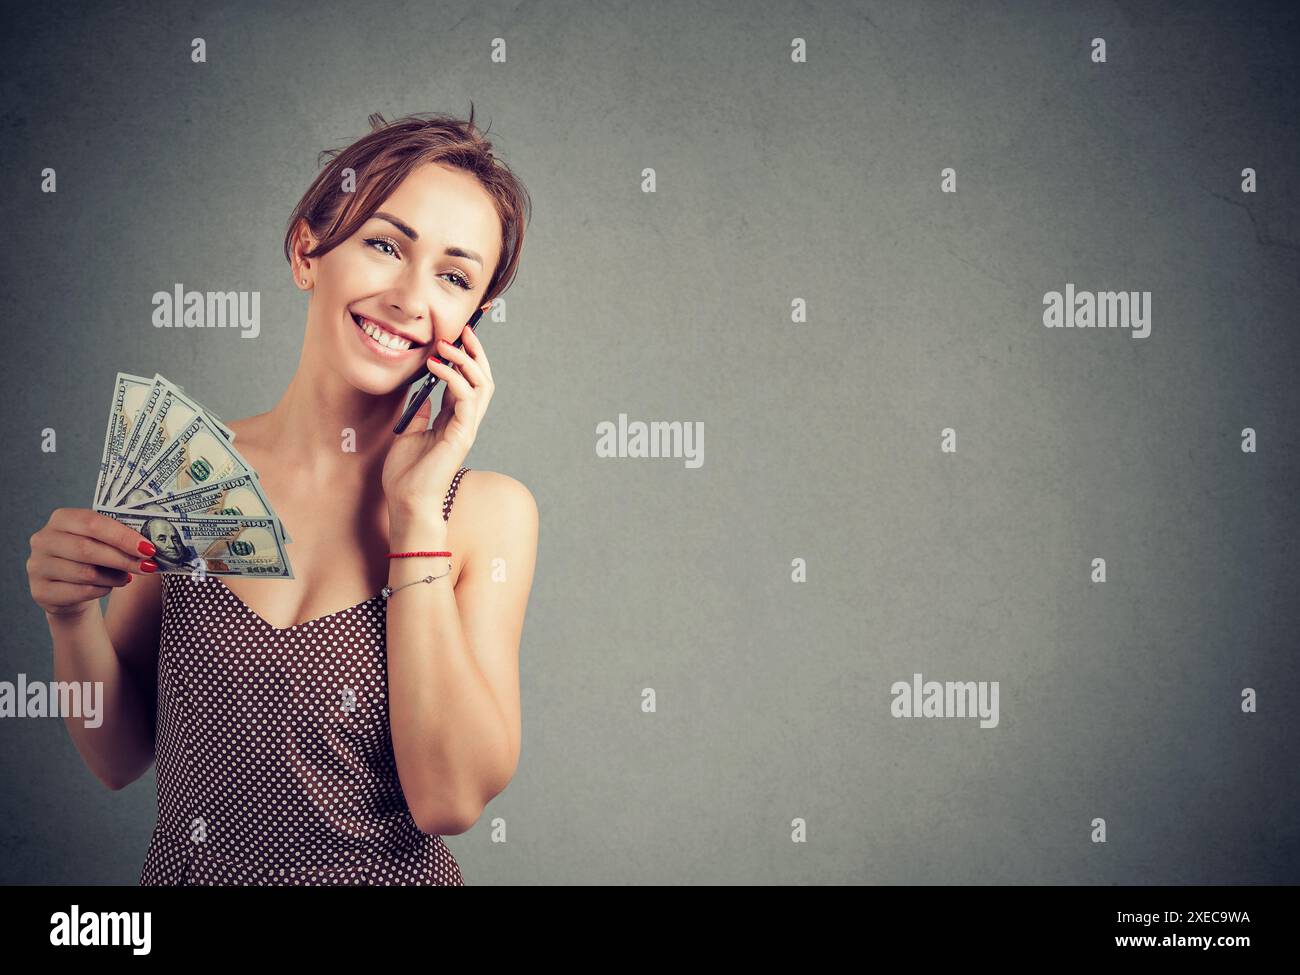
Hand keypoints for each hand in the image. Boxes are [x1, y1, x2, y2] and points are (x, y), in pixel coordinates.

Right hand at [27, 508, 157, 617]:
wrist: (68, 589)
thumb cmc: (92, 558)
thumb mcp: (103, 542)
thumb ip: (120, 538)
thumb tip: (148, 547)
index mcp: (61, 519)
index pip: (92, 523)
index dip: (122, 536)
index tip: (148, 548)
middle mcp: (43, 540)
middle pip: (87, 549)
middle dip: (123, 559)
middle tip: (147, 566)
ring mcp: (37, 566)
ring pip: (85, 573)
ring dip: (114, 577)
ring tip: (128, 577)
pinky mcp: (40, 591)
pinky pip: (80, 592)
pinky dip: (102, 590)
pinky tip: (108, 586)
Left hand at [382, 323, 493, 514]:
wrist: (407, 501)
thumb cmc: (406, 474)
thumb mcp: (409, 433)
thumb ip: (420, 414)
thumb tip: (422, 396)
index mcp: (454, 421)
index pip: (468, 383)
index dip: (466, 359)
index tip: (456, 336)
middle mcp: (465, 422)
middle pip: (482, 379)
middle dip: (476, 353)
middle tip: (463, 331)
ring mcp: (466, 429)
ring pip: (481, 385)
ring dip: (465, 361)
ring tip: (446, 345)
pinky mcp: (461, 435)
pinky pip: (467, 399)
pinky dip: (453, 378)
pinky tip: (437, 367)